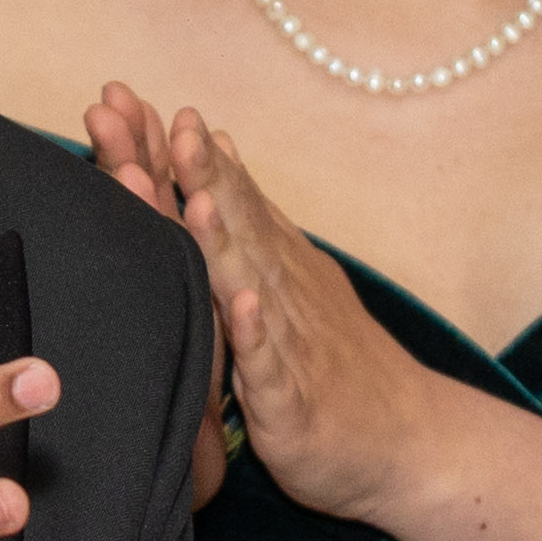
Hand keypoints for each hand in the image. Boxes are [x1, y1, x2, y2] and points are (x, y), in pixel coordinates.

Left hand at [99, 89, 442, 526]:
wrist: (408, 439)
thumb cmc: (335, 361)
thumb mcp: (289, 276)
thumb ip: (252, 214)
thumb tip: (220, 146)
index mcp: (268, 263)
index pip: (222, 195)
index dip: (180, 150)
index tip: (133, 101)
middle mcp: (276, 289)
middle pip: (229, 222)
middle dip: (190, 172)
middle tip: (154, 121)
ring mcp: (287, 342)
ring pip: (248, 282)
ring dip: (221, 238)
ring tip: (197, 194)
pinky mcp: (293, 400)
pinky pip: (271, 365)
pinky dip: (257, 334)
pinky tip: (244, 304)